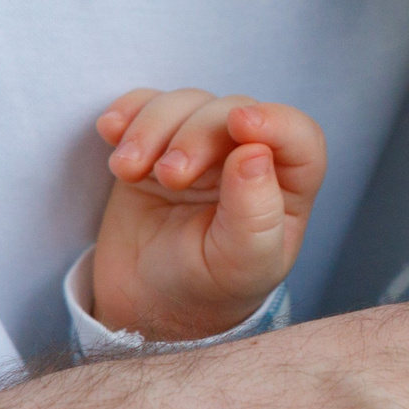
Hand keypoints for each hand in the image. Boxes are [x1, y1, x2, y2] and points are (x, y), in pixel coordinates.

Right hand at [91, 87, 325, 341]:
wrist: (147, 304)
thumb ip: (256, 215)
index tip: (241, 124)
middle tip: (170, 175)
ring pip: (186, 104)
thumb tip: (255, 154)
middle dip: (197, 134)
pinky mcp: (156, 145)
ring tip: (127, 169)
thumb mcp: (240, 266)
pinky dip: (127, 112)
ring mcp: (200, 147)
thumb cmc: (208, 287)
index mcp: (287, 186)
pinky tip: (111, 132)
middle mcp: (248, 156)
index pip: (298, 137)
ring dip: (153, 127)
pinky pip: (145, 107)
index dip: (276, 122)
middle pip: (231, 112)